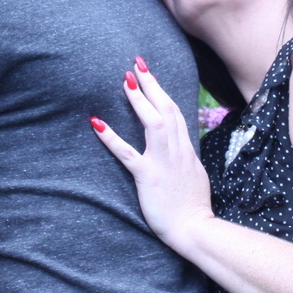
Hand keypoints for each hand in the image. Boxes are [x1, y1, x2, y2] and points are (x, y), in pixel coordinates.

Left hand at [92, 59, 214, 250]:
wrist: (195, 229)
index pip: (175, 112)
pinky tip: (97, 123)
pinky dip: (111, 137)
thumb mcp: (194, 176)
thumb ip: (186, 158)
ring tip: (125, 80)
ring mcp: (163, 163)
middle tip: (137, 63)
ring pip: (153, 123)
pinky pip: (128, 154)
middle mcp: (176, 151)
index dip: (162, 91)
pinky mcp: (148, 177)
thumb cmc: (193, 207)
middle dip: (151, 84)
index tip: (150, 75)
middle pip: (166, 109)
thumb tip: (181, 147)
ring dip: (138, 100)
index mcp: (186, 150)